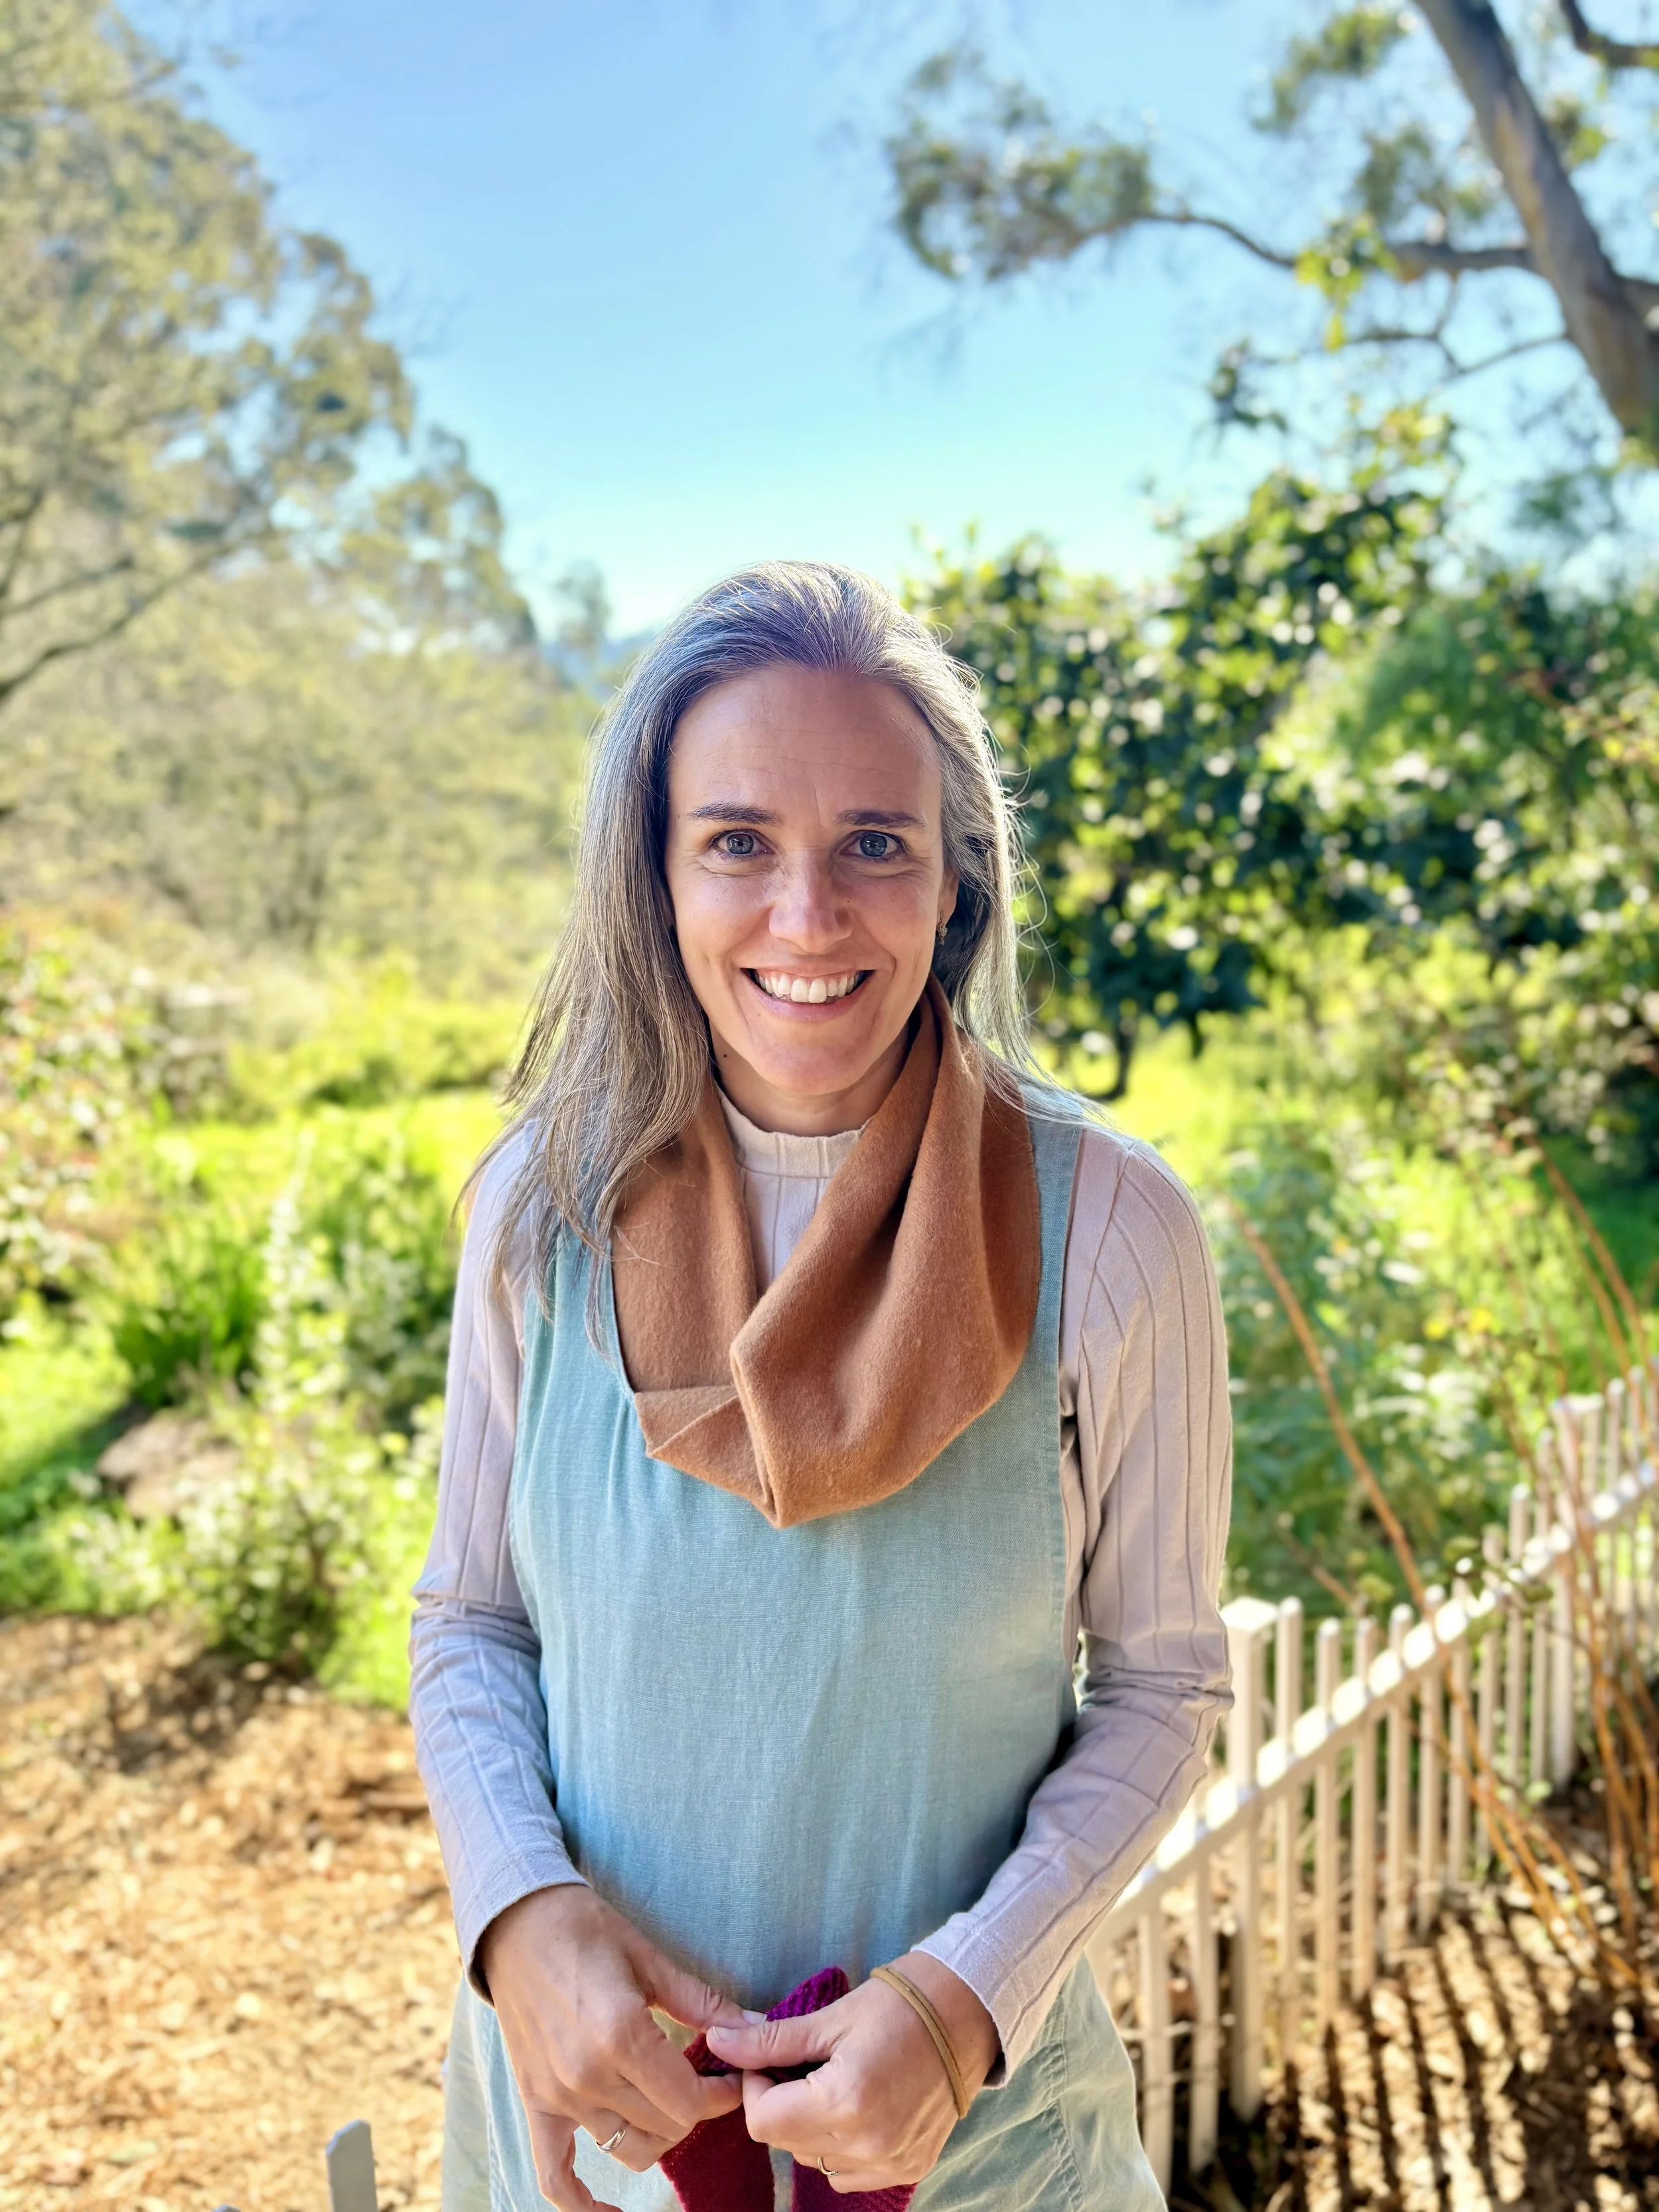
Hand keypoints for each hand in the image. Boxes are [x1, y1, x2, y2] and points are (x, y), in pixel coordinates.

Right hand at [479, 1885, 749, 2211]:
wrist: (516, 1924)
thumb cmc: (585, 1930)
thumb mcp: (649, 1959)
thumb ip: (702, 2003)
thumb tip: (754, 2028)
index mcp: (620, 2035)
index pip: (689, 2102)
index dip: (720, 2096)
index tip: (731, 2077)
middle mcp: (587, 2075)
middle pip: (665, 2129)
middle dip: (696, 2109)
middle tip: (705, 2081)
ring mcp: (556, 2095)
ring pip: (628, 2150)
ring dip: (659, 2134)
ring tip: (669, 2102)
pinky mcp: (534, 2103)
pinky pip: (554, 2177)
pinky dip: (583, 2205)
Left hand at [702, 1953, 999, 2193]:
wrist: (966, 2013)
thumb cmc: (897, 2005)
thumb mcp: (829, 2017)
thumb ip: (770, 2041)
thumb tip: (717, 2041)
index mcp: (844, 2102)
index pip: (763, 2121)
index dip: (755, 2087)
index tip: (771, 2059)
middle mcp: (868, 2143)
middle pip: (787, 2143)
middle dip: (783, 2104)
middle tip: (805, 2064)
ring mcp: (892, 2162)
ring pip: (815, 2161)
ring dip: (811, 2128)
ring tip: (834, 2082)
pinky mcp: (910, 2167)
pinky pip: (850, 2173)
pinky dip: (842, 2146)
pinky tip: (860, 2105)